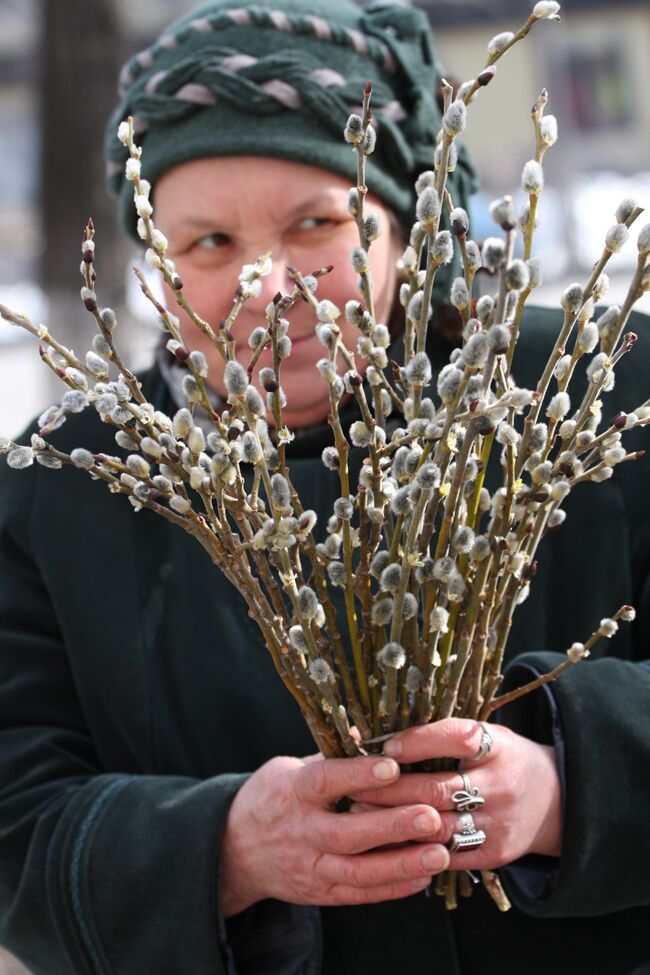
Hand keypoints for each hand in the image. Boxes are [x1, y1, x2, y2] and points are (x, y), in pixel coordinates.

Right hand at [219, 753, 450, 915]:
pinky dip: (393, 888)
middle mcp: (302, 832)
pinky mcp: (320, 893)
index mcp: (293, 792)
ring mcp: (311, 867)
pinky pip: (359, 895)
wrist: (236, 851)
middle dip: (392, 826)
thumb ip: (331, 755)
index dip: (358, 774)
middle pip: (348, 834)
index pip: (325, 782)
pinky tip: (424, 876)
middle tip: (432, 816)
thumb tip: (368, 730)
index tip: (394, 766)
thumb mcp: (290, 767)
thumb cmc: (273, 797)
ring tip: (440, 853)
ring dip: (401, 864)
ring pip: (357, 872)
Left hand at [349, 719, 561, 870]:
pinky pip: (446, 854)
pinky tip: (385, 840)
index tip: (385, 747)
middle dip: (389, 788)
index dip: (418, 741)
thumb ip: (442, 734)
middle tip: (352, 785)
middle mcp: (502, 785)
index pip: (457, 737)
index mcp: (499, 746)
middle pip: (437, 789)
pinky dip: (413, 847)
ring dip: (393, 821)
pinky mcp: (495, 853)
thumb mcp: (486, 735)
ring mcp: (499, 823)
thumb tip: (379, 733)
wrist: (555, 802)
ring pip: (436, 826)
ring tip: (360, 813)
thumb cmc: (503, 759)